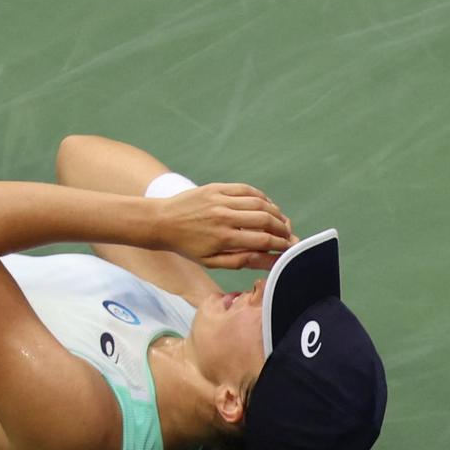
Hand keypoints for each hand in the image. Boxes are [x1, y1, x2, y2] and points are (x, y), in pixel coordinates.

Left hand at [153, 183, 294, 268]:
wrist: (161, 222)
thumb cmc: (187, 246)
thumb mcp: (212, 261)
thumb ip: (242, 260)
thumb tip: (269, 262)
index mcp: (224, 238)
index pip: (264, 240)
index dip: (281, 244)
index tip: (289, 248)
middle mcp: (225, 217)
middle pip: (266, 219)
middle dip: (283, 228)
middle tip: (288, 234)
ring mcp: (221, 200)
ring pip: (259, 202)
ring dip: (275, 212)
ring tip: (280, 220)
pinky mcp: (217, 188)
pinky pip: (246, 190)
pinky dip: (261, 197)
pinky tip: (266, 205)